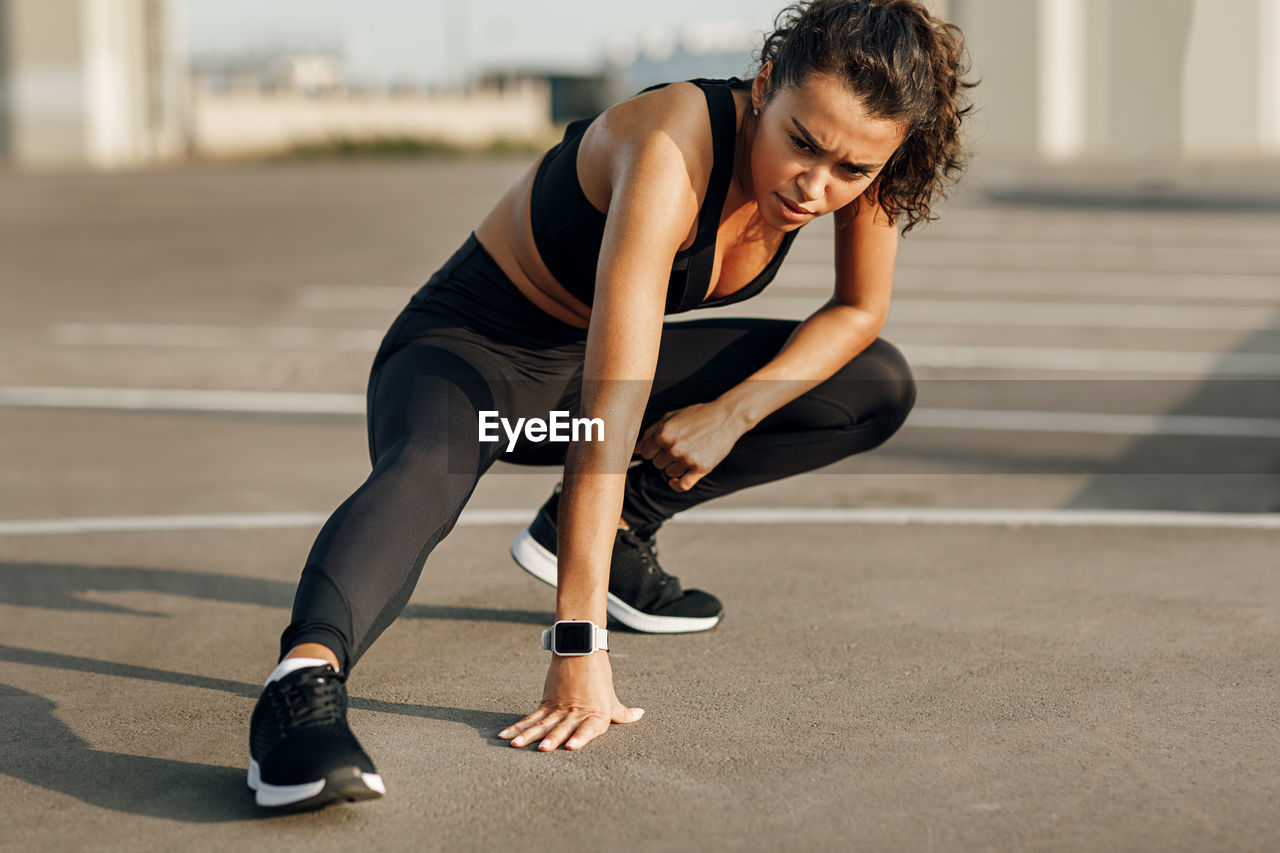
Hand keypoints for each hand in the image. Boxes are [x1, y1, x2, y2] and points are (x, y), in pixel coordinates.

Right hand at [498, 652, 643, 750]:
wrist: (581, 650)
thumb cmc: (599, 677)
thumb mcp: (611, 698)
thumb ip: (622, 713)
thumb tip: (640, 714)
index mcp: (595, 715)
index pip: (588, 729)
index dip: (580, 738)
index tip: (571, 746)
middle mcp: (576, 713)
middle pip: (561, 727)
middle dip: (551, 739)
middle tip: (542, 749)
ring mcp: (559, 708)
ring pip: (541, 724)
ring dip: (528, 735)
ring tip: (515, 745)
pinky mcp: (547, 702)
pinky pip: (531, 717)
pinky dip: (518, 727)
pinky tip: (506, 735)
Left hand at [635, 401, 745, 491]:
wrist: (726, 417)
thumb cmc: (697, 415)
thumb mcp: (671, 417)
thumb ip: (651, 432)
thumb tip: (636, 451)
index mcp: (663, 433)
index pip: (646, 452)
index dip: (653, 449)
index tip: (663, 445)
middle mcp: (673, 447)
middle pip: (657, 464)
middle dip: (664, 457)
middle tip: (679, 446)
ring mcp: (687, 459)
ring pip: (669, 473)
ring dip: (674, 466)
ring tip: (687, 453)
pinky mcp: (700, 468)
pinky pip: (682, 485)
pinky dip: (676, 485)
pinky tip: (675, 481)